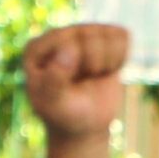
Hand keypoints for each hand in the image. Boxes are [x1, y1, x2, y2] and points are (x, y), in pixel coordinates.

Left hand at [21, 23, 129, 141]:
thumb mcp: (55, 104)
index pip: (68, 43)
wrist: (85, 124)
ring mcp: (80, 32)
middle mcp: (56, 35)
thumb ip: (55, 80)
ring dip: (107, 63)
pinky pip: (124, 36)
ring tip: (92, 76)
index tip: (65, 85)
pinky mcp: (102, 35)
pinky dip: (120, 58)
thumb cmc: (65, 114)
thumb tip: (68, 49)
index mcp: (34, 49)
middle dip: (93, 65)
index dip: (76, 67)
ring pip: (111, 36)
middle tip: (81, 82)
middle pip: (91, 37)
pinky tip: (104, 69)